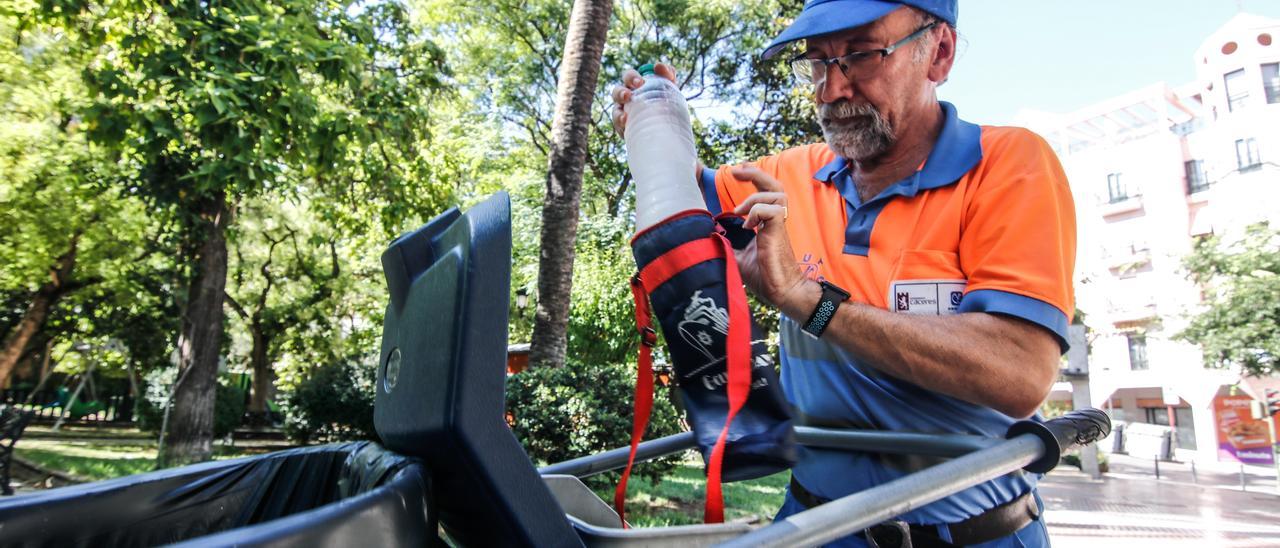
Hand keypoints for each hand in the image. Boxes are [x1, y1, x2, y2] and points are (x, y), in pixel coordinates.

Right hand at [610, 62, 677, 136]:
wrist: (670, 125)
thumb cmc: (667, 100)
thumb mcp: (670, 86)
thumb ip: (668, 73)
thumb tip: (657, 66)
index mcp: (635, 85)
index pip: (628, 76)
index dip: (631, 77)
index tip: (640, 82)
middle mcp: (626, 98)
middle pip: (617, 92)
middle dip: (620, 93)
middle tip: (628, 96)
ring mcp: (623, 113)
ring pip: (615, 111)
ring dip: (618, 114)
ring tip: (624, 118)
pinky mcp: (625, 129)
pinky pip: (619, 128)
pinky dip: (621, 128)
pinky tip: (626, 129)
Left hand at [730, 166, 809, 311]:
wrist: (780, 291)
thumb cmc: (762, 275)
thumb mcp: (736, 255)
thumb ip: (725, 242)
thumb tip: (707, 234)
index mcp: (766, 222)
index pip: (761, 192)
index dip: (750, 177)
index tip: (734, 171)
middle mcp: (774, 219)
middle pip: (774, 185)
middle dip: (755, 173)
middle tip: (736, 170)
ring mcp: (779, 224)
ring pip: (776, 193)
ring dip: (754, 197)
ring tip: (738, 211)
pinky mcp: (780, 231)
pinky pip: (772, 210)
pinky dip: (757, 212)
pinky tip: (748, 226)